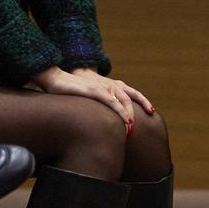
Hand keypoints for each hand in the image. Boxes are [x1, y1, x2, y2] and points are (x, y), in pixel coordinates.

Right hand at [31, 66, 155, 131]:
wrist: (57, 78)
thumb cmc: (71, 88)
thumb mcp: (88, 94)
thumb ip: (98, 101)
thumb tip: (101, 113)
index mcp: (109, 85)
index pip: (131, 92)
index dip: (142, 100)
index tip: (151, 110)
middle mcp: (109, 84)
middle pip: (131, 96)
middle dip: (140, 109)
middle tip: (141, 125)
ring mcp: (103, 87)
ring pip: (123, 100)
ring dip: (129, 115)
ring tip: (132, 129)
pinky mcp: (95, 91)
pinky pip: (112, 102)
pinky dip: (120, 112)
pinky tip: (125, 121)